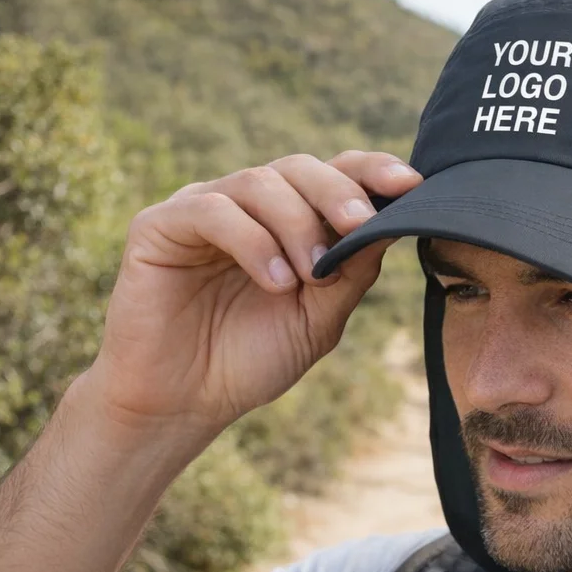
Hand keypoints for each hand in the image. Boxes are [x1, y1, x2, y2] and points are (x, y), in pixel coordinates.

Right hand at [89, 150, 421, 439]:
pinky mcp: (160, 225)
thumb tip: (394, 225)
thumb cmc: (252, 360)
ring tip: (310, 276)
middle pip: (299, 167)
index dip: (371, 171)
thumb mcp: (319, 318)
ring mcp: (203, 210)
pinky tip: (275, 282)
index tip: (411, 184)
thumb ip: (351, 272)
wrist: (186, 403)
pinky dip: (252, 242)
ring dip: (296, 225)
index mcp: (289, 221)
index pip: (334, 175)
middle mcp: (247, 207)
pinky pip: (212, 211)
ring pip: (259, 182)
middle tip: (358, 224)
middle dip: (336, 193)